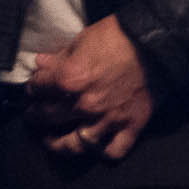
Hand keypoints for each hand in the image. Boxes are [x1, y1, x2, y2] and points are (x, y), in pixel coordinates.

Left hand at [25, 15, 154, 159]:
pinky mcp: (130, 127)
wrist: (156, 42)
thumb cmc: (118, 35)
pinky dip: (104, 153)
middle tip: (32, 115)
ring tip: (51, 141)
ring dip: (59, 145)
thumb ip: (60, 56)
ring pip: (76, 145)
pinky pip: (113, 151)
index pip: (38, 88)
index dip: (31, 88)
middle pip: (50, 117)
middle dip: (36, 116)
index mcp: (69, 79)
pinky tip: (95, 148)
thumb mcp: (83, 38)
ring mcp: (107, 120)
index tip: (31, 89)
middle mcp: (84, 105)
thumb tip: (40, 63)